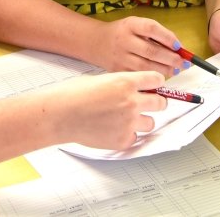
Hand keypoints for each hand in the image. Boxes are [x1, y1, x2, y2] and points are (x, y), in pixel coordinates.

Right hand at [49, 71, 166, 149]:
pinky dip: (128, 134)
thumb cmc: (72, 95)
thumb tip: (134, 90)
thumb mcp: (100, 79)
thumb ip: (121, 84)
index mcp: (126, 82)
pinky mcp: (123, 140)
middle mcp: (131, 102)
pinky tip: (114, 129)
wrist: (59, 115)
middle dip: (155, 102)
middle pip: (161, 103)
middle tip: (148, 104)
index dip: (155, 83)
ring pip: (151, 122)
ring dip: (142, 120)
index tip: (154, 86)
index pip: (156, 80)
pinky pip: (135, 137)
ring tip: (125, 118)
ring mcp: (129, 122)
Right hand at [92, 16, 187, 76]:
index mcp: (130, 25)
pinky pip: (139, 76)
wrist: (96, 42)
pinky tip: (161, 76)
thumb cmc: (123, 33)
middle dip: (171, 58)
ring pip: (146, 66)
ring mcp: (120, 57)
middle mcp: (124, 40)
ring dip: (165, 70)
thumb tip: (179, 49)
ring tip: (175, 70)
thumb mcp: (136, 25)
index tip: (179, 46)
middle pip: (151, 51)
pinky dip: (152, 78)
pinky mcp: (118, 70)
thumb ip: (155, 34)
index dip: (168, 38)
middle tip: (183, 63)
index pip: (151, 28)